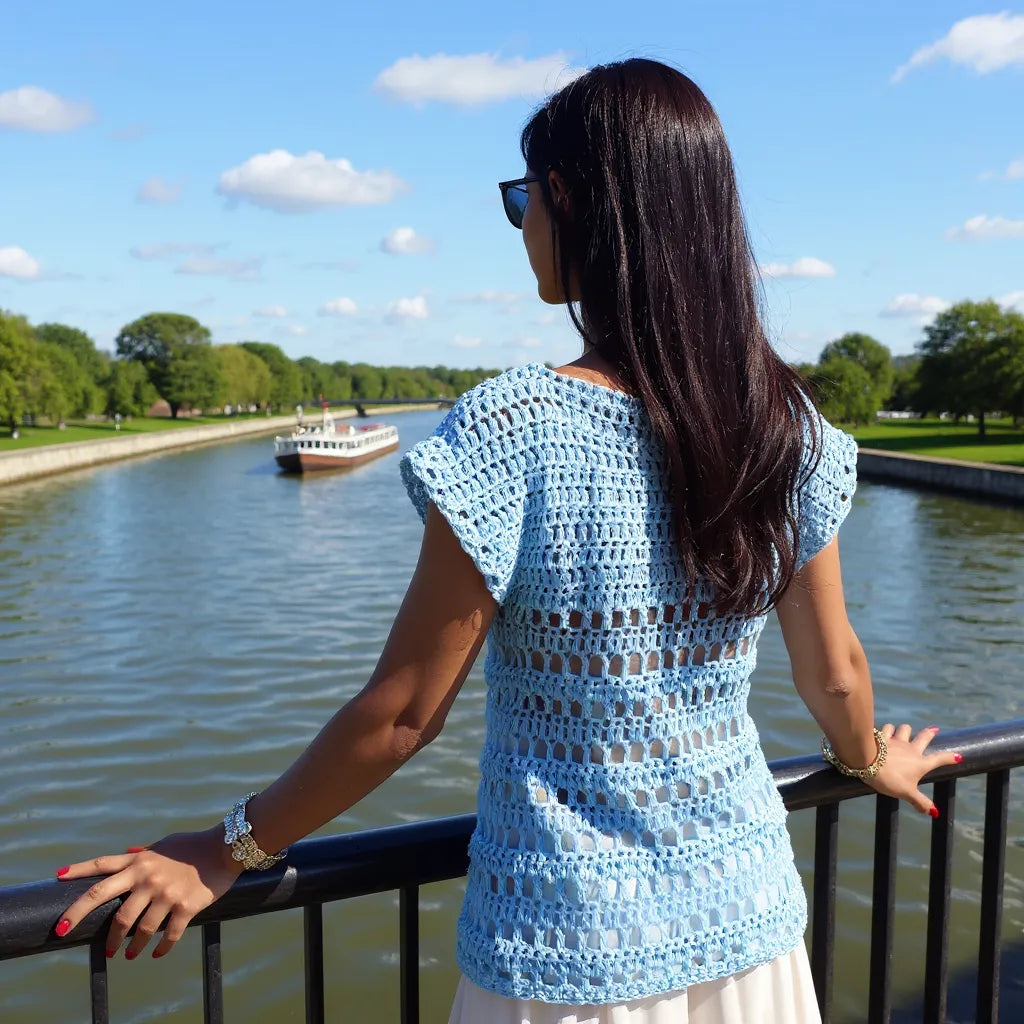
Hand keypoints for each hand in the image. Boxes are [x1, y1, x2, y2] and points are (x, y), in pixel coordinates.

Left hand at [54, 826, 243, 958]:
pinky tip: (155, 954)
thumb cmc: (194, 846)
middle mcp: (147, 876)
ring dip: (128, 946)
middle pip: (104, 899)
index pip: (103, 864)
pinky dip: (160, 949)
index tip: (56, 878)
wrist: (227, 848)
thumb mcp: (166, 845)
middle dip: (80, 917)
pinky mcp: (184, 907)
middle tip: (66, 933)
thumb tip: (128, 854)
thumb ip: (145, 854)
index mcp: (141, 861)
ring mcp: (165, 893)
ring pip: (135, 927)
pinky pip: (168, 935)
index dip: (78, 870)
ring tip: (127, 955)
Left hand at [865, 723, 961, 816]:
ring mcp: (896, 740)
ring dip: (905, 730)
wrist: (867, 761)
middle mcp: (911, 749)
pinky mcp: (882, 736)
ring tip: (905, 731)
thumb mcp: (907, 793)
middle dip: (929, 733)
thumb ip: (920, 802)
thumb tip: (935, 813)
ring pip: (905, 729)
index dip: (950, 758)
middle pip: (923, 737)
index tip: (958, 756)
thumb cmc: (889, 778)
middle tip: (934, 729)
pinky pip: (888, 728)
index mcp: (920, 763)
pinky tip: (886, 731)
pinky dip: (888, 729)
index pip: (939, 759)